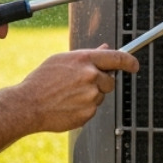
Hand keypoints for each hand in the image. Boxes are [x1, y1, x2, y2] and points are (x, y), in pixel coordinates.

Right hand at [12, 46, 139, 132]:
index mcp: (85, 59)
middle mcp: (91, 76)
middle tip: (80, 85)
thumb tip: (105, 49)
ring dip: (90, 96)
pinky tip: (67, 105)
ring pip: (100, 96)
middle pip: (110, 81)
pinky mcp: (88, 113)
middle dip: (101, 83)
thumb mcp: (62, 60)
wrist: (28, 105)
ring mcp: (91, 96)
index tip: (134, 65)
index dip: (129, 61)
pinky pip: (92, 110)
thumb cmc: (41, 81)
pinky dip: (83, 108)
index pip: (117, 58)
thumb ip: (87, 56)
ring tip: (68, 95)